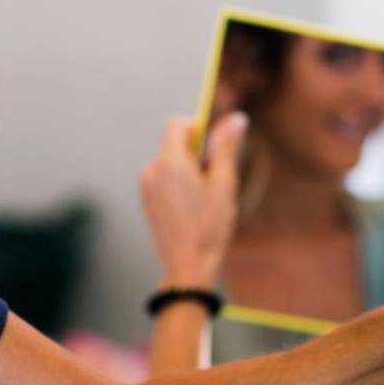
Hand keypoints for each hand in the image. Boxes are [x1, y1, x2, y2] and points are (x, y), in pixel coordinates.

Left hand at [139, 113, 247, 287]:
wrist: (188, 264)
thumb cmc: (209, 228)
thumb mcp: (224, 185)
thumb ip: (226, 148)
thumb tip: (237, 120)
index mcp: (170, 163)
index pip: (178, 125)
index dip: (198, 127)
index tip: (214, 144)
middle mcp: (152, 170)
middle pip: (174, 144)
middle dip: (195, 153)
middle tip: (214, 179)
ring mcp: (146, 185)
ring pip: (169, 161)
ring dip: (187, 169)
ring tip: (203, 197)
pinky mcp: (146, 199)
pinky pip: (163, 177)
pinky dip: (177, 182)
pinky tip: (191, 205)